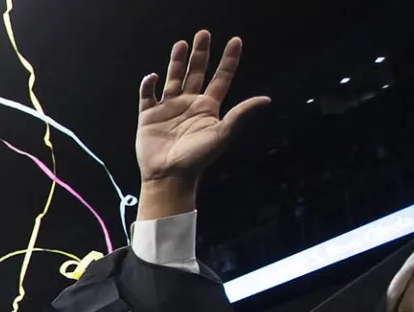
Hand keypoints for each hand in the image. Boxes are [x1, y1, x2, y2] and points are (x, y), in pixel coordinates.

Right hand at [135, 32, 267, 194]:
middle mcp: (189, 103)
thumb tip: (266, 99)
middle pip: (196, 72)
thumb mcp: (222, 135)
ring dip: (176, 61)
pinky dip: (149, 84)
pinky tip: (153, 76)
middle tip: (203, 33)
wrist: (169, 176)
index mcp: (207, 107)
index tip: (236, 41)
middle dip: (201, 53)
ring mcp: (168, 108)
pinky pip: (148, 95)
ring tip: (181, 44)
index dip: (229, 60)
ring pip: (173, 78)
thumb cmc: (197, 159)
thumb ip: (241, 115)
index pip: (221, 78)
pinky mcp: (149, 116)